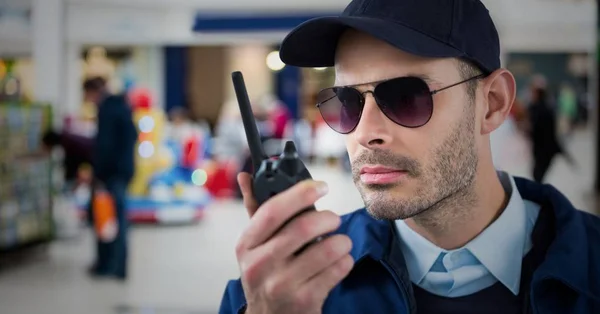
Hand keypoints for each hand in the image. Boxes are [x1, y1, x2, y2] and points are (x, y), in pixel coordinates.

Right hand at [235, 173, 353, 313]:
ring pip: (326, 248)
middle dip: (328, 218)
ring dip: (342, 241)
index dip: (300, 193)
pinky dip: (345, 260)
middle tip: (333, 219)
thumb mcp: (254, 246)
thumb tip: (246, 175)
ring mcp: (282, 285)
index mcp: (246, 245)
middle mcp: (260, 265)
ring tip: (340, 242)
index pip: (272, 210)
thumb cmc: (266, 275)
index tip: (320, 187)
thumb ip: (255, 210)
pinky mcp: (305, 300)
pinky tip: (338, 262)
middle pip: (303, 227)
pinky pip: (337, 269)